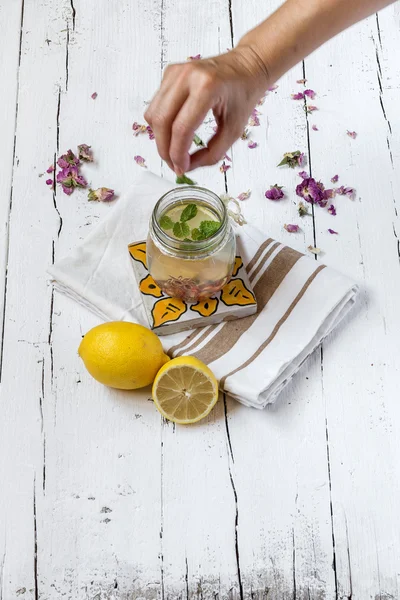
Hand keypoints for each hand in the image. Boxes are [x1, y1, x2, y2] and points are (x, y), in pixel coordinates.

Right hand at [144, 46, 268, 174]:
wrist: (245, 67)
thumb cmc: (243, 96)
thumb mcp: (233, 131)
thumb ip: (211, 154)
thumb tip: (186, 167)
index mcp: (207, 87)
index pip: (181, 128)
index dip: (178, 154)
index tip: (181, 168)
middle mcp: (187, 76)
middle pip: (161, 122)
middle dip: (164, 150)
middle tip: (175, 165)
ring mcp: (175, 72)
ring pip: (153, 115)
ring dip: (160, 139)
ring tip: (174, 151)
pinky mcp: (169, 73)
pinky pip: (156, 106)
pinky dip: (161, 124)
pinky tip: (175, 131)